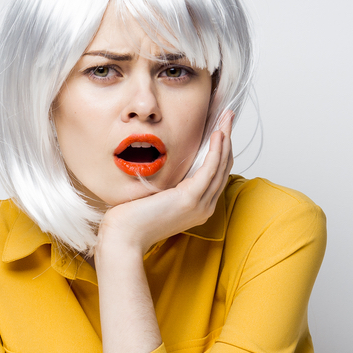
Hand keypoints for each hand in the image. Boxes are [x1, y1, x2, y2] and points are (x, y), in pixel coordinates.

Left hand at [97, 111, 233, 256]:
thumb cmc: (133, 219)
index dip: (221, 150)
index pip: (216, 174)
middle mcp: (204, 207)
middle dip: (227, 139)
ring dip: (225, 139)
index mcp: (197, 207)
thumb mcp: (156, 197)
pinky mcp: (190, 199)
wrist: (124, 237)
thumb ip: (168, 184)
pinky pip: (210, 170)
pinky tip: (217, 135)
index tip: (220, 128)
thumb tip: (168, 164)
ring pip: (220, 166)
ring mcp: (200, 205)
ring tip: (226, 118)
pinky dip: (216, 150)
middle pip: (223, 167)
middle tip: (228, 116)